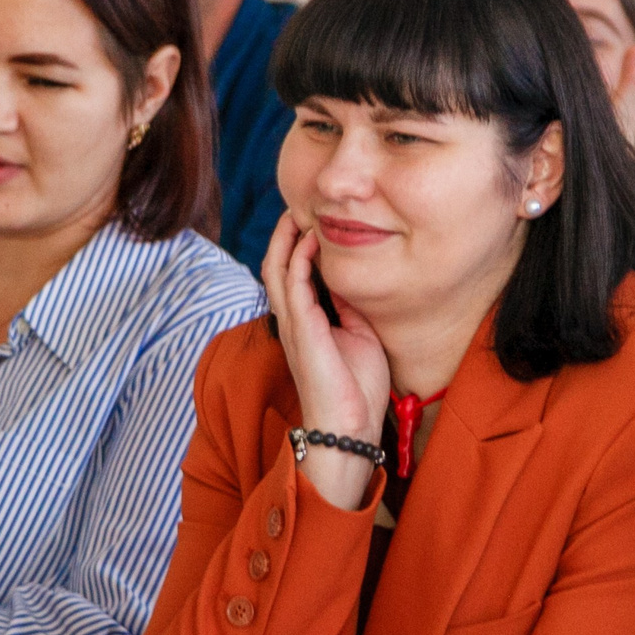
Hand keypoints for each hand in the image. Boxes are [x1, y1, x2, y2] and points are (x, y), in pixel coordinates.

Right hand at [261, 213, 388, 509]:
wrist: (350, 428)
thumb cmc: (355, 389)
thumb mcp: (358, 336)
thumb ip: (349, 308)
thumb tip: (349, 280)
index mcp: (304, 324)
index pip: (291, 275)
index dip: (296, 246)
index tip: (312, 220)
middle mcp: (292, 321)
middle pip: (275, 265)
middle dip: (284, 234)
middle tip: (299, 207)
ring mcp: (293, 325)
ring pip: (276, 269)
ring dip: (286, 239)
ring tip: (299, 213)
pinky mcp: (302, 331)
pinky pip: (293, 285)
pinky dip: (300, 258)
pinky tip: (312, 239)